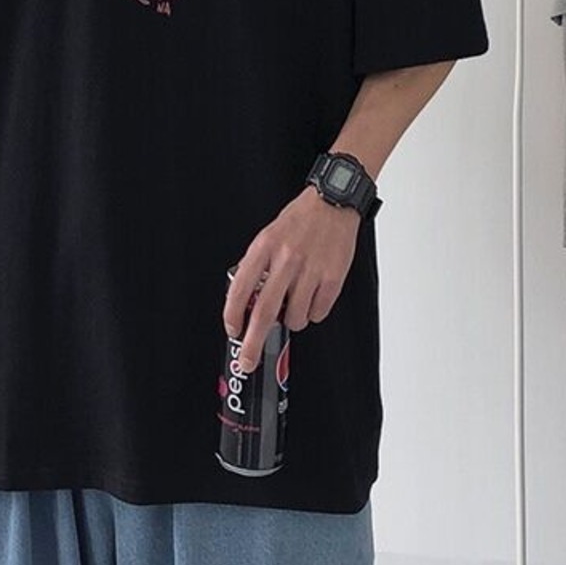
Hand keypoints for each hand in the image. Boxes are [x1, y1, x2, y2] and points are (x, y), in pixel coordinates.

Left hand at [222, 185, 361, 372]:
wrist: (333, 203)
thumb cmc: (299, 220)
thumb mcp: (268, 236)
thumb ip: (257, 266)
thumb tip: (245, 301)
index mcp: (265, 247)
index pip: (241, 288)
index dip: (233, 315)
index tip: (232, 331)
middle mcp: (286, 260)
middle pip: (264, 312)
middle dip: (253, 343)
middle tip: (248, 361)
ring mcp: (311, 270)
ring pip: (294, 318)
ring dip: (291, 321)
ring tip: (294, 303)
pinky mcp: (333, 278)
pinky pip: (318, 313)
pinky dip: (313, 312)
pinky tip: (313, 296)